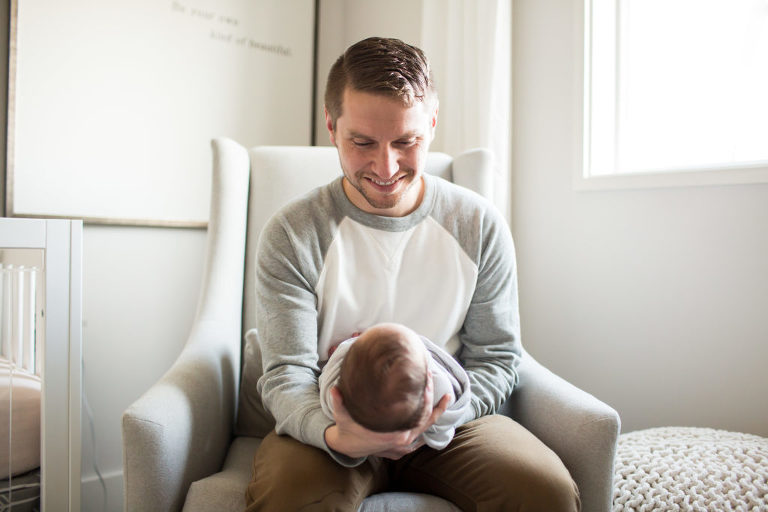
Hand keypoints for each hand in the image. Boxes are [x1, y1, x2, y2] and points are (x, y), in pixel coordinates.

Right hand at [324, 377, 449, 459]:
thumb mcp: (342, 415)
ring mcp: (404, 445)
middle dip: (434, 400)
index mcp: (395, 433)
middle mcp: (403, 439)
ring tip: (446, 398)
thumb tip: (334, 389)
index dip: (426, 395)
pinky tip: (434, 416)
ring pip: (426, 428)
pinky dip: (428, 427)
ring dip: (436, 414)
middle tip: (433, 380)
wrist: (346, 447)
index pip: (418, 412)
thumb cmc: (347, 429)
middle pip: (427, 418)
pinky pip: (421, 436)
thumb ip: (338, 402)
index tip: (427, 377)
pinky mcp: (402, 447)